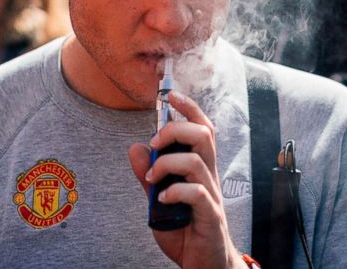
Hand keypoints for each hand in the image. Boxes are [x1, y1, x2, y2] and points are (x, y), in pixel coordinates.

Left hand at [128, 91, 244, 268]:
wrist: (206, 266)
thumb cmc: (186, 232)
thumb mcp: (159, 202)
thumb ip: (148, 177)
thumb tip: (135, 148)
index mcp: (199, 170)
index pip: (201, 129)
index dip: (189, 109)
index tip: (171, 95)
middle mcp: (208, 178)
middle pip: (203, 135)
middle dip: (174, 130)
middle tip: (154, 143)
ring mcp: (211, 196)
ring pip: (197, 161)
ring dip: (167, 163)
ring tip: (152, 178)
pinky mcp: (210, 217)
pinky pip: (196, 194)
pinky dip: (175, 191)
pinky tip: (162, 199)